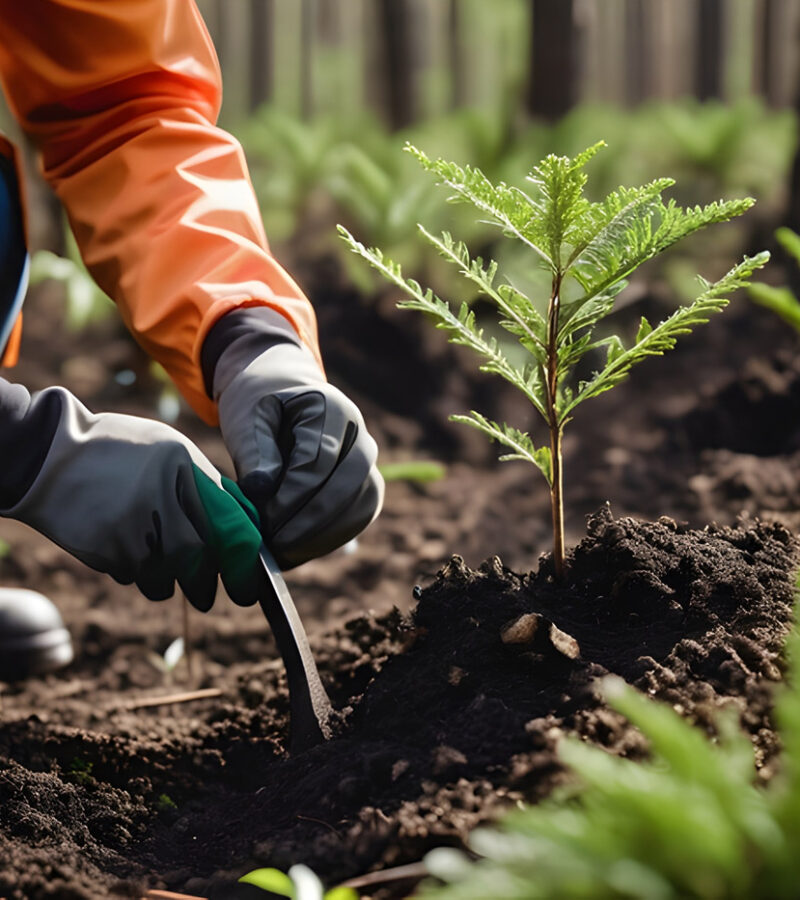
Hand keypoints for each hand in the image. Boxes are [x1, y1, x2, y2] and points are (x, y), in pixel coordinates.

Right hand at [3, 387, 262, 610]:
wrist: (50, 455)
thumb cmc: (125, 452)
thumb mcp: (174, 451)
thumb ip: (213, 488)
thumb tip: (253, 528)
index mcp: (186, 469)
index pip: (234, 531)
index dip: (244, 568)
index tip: (246, 589)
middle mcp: (161, 497)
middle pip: (199, 562)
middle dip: (206, 586)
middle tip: (206, 593)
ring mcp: (129, 525)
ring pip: (165, 578)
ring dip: (168, 580)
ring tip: (153, 554)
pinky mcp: (104, 548)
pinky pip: (133, 576)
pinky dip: (137, 572)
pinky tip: (124, 544)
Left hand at [211, 318, 383, 568]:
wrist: (280, 402)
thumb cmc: (260, 408)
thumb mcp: (248, 418)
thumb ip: (255, 451)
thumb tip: (262, 490)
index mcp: (332, 409)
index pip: (319, 459)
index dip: (292, 494)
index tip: (264, 520)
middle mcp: (360, 434)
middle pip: (350, 482)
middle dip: (312, 519)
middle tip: (276, 545)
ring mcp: (368, 462)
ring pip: (362, 503)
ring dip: (325, 534)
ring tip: (285, 553)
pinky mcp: (366, 486)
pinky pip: (360, 517)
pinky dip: (331, 538)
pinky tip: (298, 551)